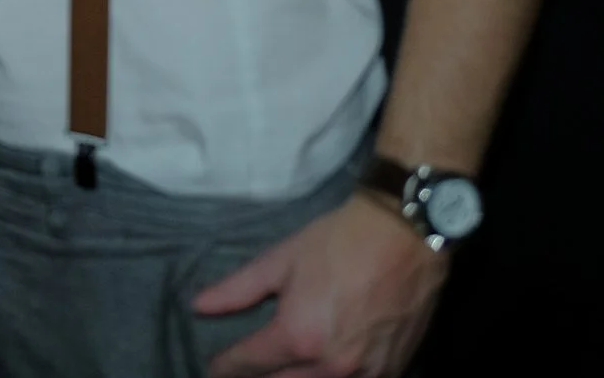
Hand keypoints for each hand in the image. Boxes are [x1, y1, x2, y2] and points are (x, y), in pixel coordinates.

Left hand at [195, 194, 446, 376]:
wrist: (404, 238)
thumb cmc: (336, 245)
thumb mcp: (280, 261)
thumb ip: (237, 290)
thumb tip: (198, 307)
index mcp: (298, 337)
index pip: (249, 363)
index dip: (226, 367)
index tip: (215, 367)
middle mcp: (330, 366)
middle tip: (243, 373)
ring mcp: (365, 375)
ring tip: (277, 373)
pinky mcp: (392, 372)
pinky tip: (320, 374)